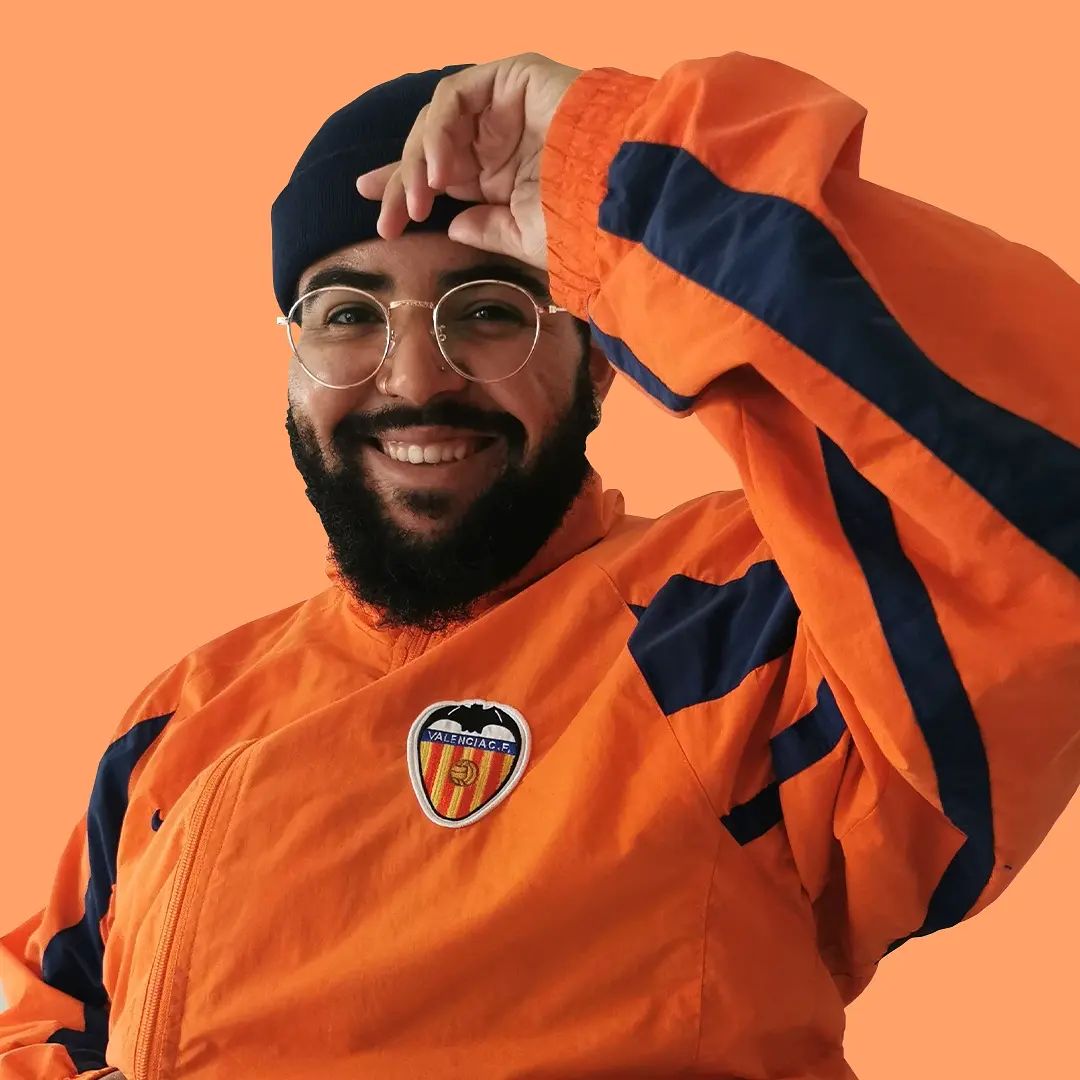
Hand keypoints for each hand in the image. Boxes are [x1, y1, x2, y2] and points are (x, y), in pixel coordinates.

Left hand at [355, 53, 582, 269]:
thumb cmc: (582, 219)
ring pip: (436, 122)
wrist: (619, 189)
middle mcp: (497, 137)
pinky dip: (438, 131)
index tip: (379, 210)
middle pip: (431, 149)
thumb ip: (486, 230)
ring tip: (422, 201)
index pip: (440, 172)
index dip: (405, 184)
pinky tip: (441, 170)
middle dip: (404, 182)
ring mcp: (502, 105)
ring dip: (421, 162)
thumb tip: (455, 228)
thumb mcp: (524, 236)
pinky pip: (453, 96)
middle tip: (390, 220)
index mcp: (500, 173)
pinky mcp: (510, 77)